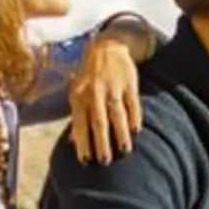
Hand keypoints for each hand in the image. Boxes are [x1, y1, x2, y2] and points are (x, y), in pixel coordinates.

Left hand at [66, 36, 143, 164]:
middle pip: (98, 122)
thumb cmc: (89, 75)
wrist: (106, 47)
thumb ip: (77, 116)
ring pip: (117, 115)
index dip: (83, 143)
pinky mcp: (129, 83)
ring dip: (120, 134)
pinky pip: (132, 104)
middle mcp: (95, 92)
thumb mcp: (77, 92)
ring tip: (124, 150)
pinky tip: (136, 131)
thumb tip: (73, 141)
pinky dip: (134, 118)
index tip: (86, 161)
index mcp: (79, 96)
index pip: (80, 124)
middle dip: (101, 143)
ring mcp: (113, 87)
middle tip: (105, 161)